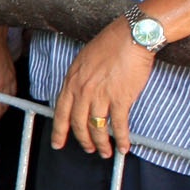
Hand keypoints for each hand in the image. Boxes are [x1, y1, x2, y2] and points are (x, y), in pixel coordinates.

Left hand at [51, 21, 154, 156]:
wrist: (130, 37)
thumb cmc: (109, 44)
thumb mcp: (83, 60)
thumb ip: (79, 79)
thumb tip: (79, 94)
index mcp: (72, 81)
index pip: (61, 112)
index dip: (59, 131)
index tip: (58, 143)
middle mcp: (83, 91)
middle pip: (78, 124)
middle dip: (83, 141)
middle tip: (87, 149)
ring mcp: (101, 96)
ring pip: (97, 128)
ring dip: (101, 144)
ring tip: (105, 152)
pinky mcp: (121, 99)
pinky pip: (119, 125)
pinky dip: (122, 139)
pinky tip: (124, 147)